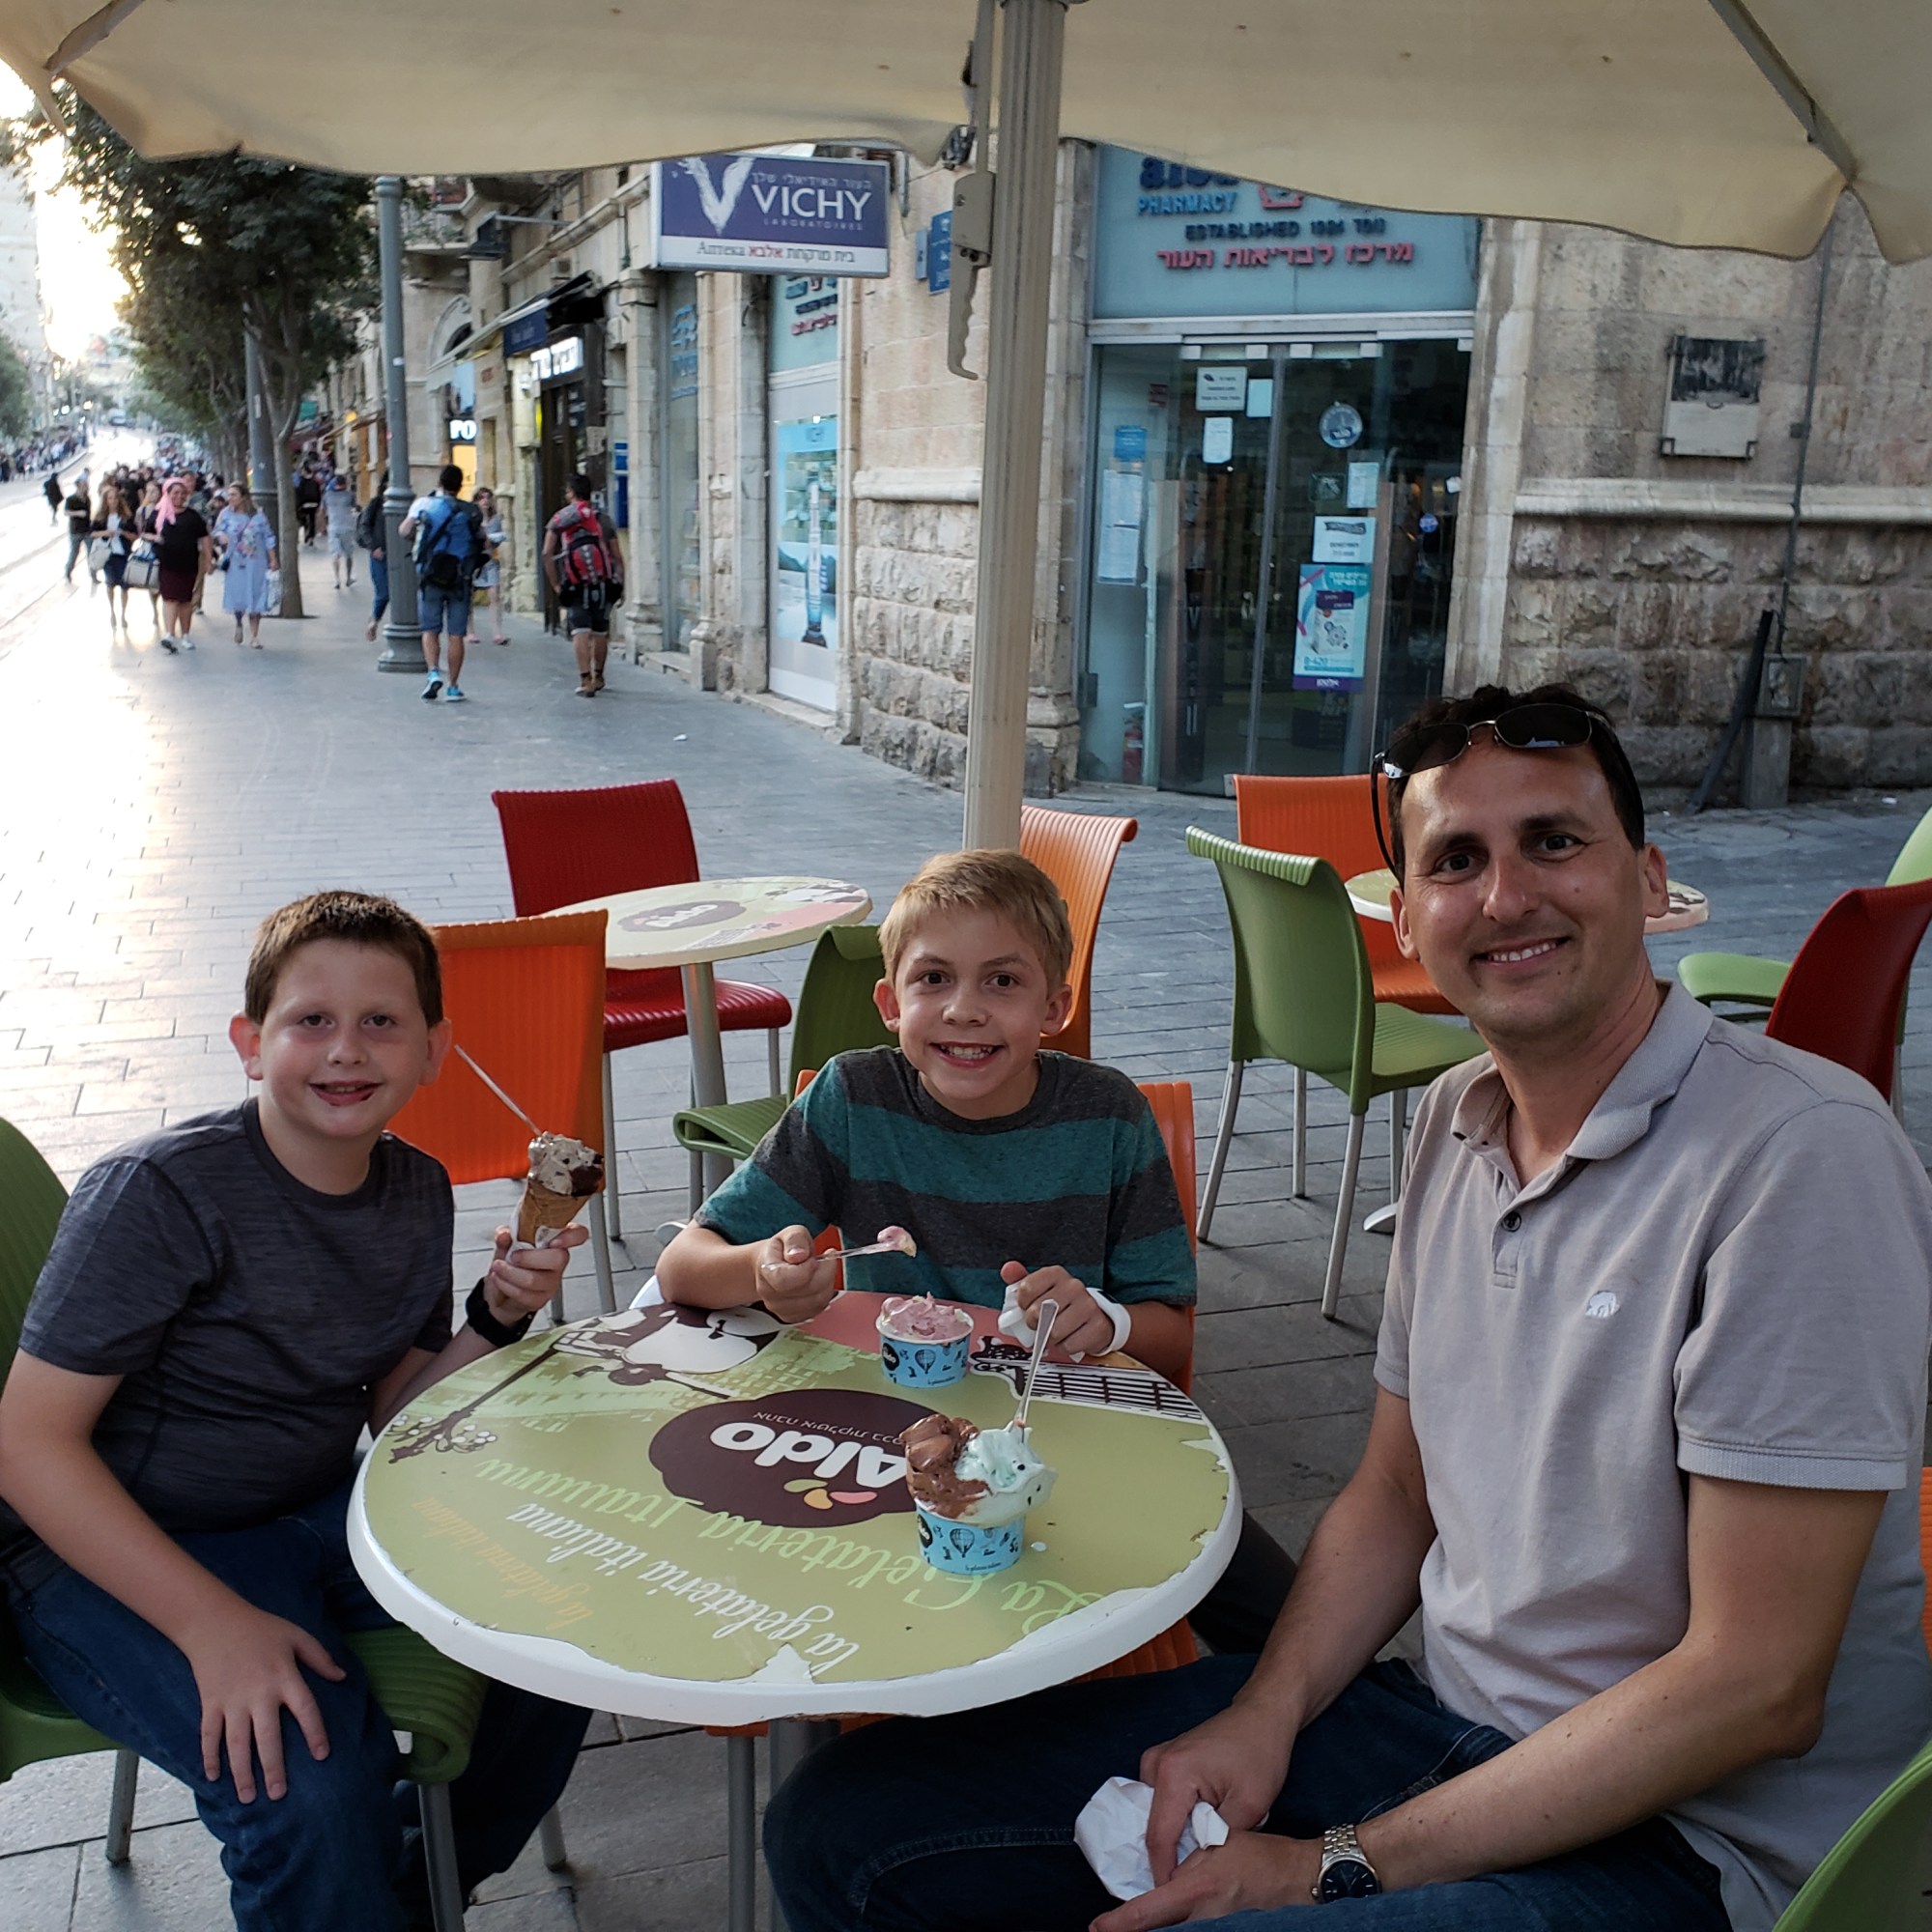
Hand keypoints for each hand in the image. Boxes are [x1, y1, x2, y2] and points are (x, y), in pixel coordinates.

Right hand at [182, 1600, 345, 1802]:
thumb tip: (342, 1676)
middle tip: (279, 1794)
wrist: (215, 1622)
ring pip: (237, 1744)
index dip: (315, 1733)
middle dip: (273, 1768)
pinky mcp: (210, 1704)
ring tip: (249, 1797)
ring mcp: (231, 1701)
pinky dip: (209, 1757)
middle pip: (267, 1737)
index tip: (322, 1755)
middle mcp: (259, 1694)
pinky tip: (213, 1777)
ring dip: (242, 1772)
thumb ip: (320, 1658)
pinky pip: (209, 1735)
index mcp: (284, 1677)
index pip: (305, 1710)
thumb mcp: (296, 1636)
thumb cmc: (261, 1629)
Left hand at [484, 1223, 584, 1326]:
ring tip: (499, 1267)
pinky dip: (506, 1285)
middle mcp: (558, 1261)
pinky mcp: (541, 1299)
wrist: (500, 1290)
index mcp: (555, 1240)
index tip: (555, 1240)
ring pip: (535, 1279)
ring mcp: (551, 1281)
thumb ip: (505, 1235)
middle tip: (513, 1256)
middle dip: (529, 1257)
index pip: (578, 1234)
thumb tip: (504, 1234)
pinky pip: (524, 1294)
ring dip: (510, 1272)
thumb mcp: (505, 1243)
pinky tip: (501, 1279)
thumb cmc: (510, 1262)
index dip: (572, 1236)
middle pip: (559, 1258)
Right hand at [756, 1226, 840, 1322]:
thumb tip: (799, 1255)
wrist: (771, 1264)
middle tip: (824, 1260)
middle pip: (807, 1292)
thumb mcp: (790, 1233)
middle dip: (824, 1273)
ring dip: (827, 1284)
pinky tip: (819, 1283)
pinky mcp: (792, 1316)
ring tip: (821, 1270)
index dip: (807, 1269)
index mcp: (767, 1270)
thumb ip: (795, 1240)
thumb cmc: (782, 1249)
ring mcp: (780, 1307)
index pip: (786, 1280)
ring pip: (816, 1302)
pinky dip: (824, 1295)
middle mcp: (770, 1293)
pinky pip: (817, 1309)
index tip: (814, 1257)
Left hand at [1002, 1262, 1114, 1358]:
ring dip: (1050, 1338)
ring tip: (1055, 1331)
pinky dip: (1064, 1347)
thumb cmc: (1063, 1304)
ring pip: (1053, 1332)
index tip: (1027, 1306)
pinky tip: (1069, 1338)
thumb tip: (1008, 1269)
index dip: (1022, 1304)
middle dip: (1034, 1324)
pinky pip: (1068, 1345)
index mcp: (1056, 1274)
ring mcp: (1087, 1306)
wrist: (1095, 1316)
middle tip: (1040, 1323)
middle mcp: (1073, 1286)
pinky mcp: (1097, 1326)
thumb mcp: (1041, 1289)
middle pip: (1037, 1312)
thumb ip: (1020, 1280)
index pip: (1027, 1288)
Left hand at [1091, 1833, 1317, 1930]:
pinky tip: (1168, 1926)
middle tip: (1107, 1930)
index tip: (1098, 1928)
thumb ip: (1185, 1863)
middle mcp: (1205, 1917)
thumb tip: (1161, 1876)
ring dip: (1157, 1929)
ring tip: (1132, 1927)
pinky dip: (1177, 1929)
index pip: (1148, 1912)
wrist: (1295, 1878)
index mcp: (1197, 1890)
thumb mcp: (1216, 1845)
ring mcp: (1219, 1930)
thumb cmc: (1258, 1855)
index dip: (1119, 1923)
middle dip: (1134, 1931)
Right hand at [1140, 1702, 1294, 1883]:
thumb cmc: (1260, 1753)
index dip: (1164, 1873)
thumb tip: (1197, 1869)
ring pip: (1154, 1816)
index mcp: (1173, 1773)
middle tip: (1187, 1882)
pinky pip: (1160, 1803)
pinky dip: (1174, 1822)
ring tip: (1194, 1858)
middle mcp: (1155, 1764)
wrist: (1262, 1715)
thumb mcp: (1248, 1805)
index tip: (1173, 1898)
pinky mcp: (1162, 1763)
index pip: (1158, 1837)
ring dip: (1172, 1839)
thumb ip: (1218, 1840)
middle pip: (1151, 1827)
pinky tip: (1194, 1835)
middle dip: (1167, 1858)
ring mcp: (1156, 1761)